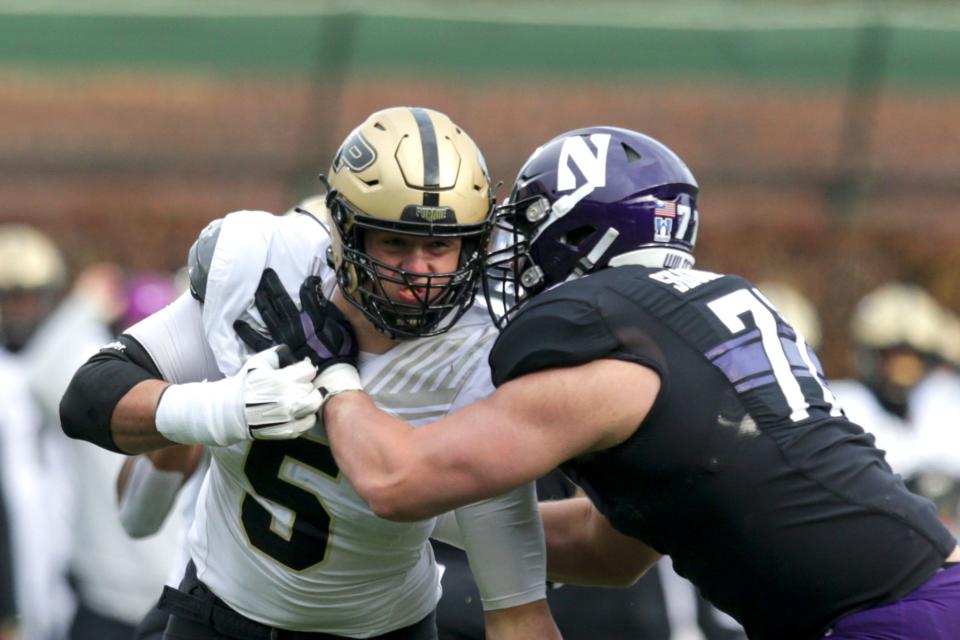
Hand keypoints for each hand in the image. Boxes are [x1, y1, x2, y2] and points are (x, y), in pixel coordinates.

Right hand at [156, 345, 321, 445]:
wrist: (229, 412)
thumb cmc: (243, 385)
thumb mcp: (256, 363)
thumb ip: (275, 354)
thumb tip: (289, 350)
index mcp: (282, 380)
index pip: (308, 369)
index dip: (305, 368)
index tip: (301, 369)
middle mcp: (288, 398)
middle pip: (312, 387)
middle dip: (306, 383)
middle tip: (299, 384)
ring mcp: (289, 416)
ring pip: (314, 404)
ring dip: (311, 399)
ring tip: (304, 397)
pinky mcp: (288, 430)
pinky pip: (308, 422)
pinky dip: (307, 416)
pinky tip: (300, 412)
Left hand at [235, 269, 357, 370]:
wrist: (331, 374)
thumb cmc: (339, 349)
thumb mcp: (340, 325)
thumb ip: (326, 306)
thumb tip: (314, 285)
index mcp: (310, 316)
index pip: (305, 292)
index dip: (307, 282)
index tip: (308, 277)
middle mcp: (293, 323)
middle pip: (280, 299)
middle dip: (272, 284)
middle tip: (265, 273)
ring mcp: (282, 336)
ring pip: (267, 314)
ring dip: (261, 300)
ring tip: (255, 289)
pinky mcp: (275, 350)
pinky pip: (257, 341)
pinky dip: (246, 332)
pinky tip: (237, 323)